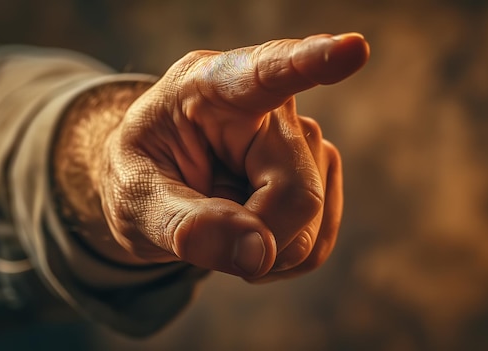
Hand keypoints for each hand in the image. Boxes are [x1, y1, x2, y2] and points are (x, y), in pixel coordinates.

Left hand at [65, 33, 368, 281]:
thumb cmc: (143, 178)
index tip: (352, 49)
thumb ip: (184, 225)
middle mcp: (273, 108)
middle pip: (297, 194)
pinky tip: (251, 237)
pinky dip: (281, 258)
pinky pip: (318, 241)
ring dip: (263, 249)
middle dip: (254, 236)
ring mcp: (306, 141)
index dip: (312, 61)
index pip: (268, 72)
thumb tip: (261, 254)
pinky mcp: (323, 173)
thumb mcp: (134, 200)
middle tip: (206, 232)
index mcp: (213, 87)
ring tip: (224, 224)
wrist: (161, 187)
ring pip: (312, 221)